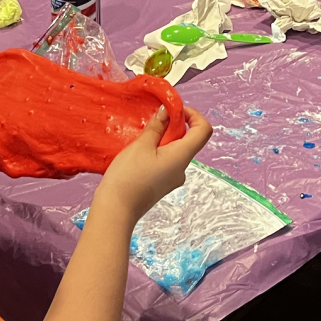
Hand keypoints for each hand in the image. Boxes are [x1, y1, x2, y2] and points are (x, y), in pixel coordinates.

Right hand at [94, 105, 211, 222]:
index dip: (194, 115)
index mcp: (182, 157)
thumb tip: (168, 111)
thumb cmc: (128, 177)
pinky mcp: (162, 184)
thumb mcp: (141, 145)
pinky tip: (139, 152)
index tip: (175, 110)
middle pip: (189, 140)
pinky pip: (167, 161)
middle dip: (174, 125)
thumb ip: (157, 126)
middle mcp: (182, 169)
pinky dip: (158, 150)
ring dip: (164, 138)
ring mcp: (173, 178)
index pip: (204, 131)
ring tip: (143, 136)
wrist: (115, 210)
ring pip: (176, 150)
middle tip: (154, 119)